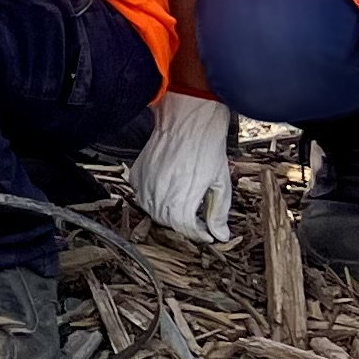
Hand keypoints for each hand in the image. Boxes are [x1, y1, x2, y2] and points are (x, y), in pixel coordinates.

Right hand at [128, 89, 235, 245]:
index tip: (206, 233)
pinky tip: (166, 190)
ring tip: (181, 203)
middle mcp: (159, 196)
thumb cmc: (206, 149)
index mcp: (182, 202)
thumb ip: (219, 213)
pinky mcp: (137, 174)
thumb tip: (220, 235)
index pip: (186, 230)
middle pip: (168, 223)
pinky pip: (142, 195)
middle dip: (183, 224)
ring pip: (152, 211)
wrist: (186, 123)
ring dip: (167, 213)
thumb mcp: (221, 184)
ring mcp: (145, 185)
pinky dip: (152, 198)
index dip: (198, 234)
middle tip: (196, 217)